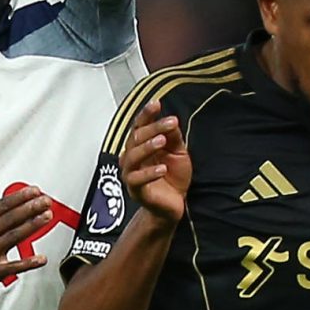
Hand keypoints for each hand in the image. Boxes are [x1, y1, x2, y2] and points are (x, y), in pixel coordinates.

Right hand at [0, 179, 49, 308]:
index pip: (3, 204)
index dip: (21, 196)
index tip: (34, 190)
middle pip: (11, 218)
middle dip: (31, 207)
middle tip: (46, 200)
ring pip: (14, 237)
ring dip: (33, 226)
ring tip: (47, 216)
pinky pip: (13, 267)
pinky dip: (28, 263)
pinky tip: (41, 258)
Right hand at [121, 100, 189, 221]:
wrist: (173, 206)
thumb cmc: (173, 178)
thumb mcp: (178, 153)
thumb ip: (173, 137)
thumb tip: (171, 120)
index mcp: (141, 146)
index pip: (140, 126)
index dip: (146, 114)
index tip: (157, 103)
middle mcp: (132, 157)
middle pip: (135, 138)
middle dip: (152, 128)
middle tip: (169, 122)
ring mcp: (131, 174)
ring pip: (132, 157)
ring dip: (147, 147)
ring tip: (162, 141)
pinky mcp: (136, 190)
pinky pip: (137, 179)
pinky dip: (149, 173)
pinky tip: (162, 168)